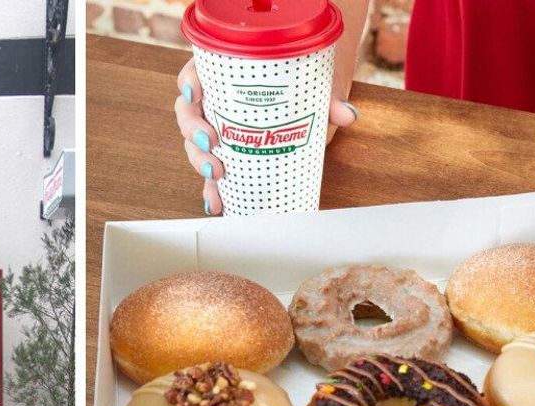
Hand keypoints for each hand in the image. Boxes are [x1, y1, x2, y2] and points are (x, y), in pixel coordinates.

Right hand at [175, 57, 360, 214]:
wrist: (313, 99)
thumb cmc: (305, 84)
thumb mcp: (314, 86)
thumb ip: (328, 98)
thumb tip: (346, 114)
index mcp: (226, 75)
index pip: (195, 73)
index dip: (189, 83)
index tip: (195, 94)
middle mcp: (215, 101)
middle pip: (188, 113)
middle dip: (193, 131)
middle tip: (210, 144)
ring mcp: (219, 130)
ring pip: (194, 145)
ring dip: (199, 161)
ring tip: (215, 175)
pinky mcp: (228, 156)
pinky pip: (211, 173)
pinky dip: (212, 190)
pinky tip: (217, 202)